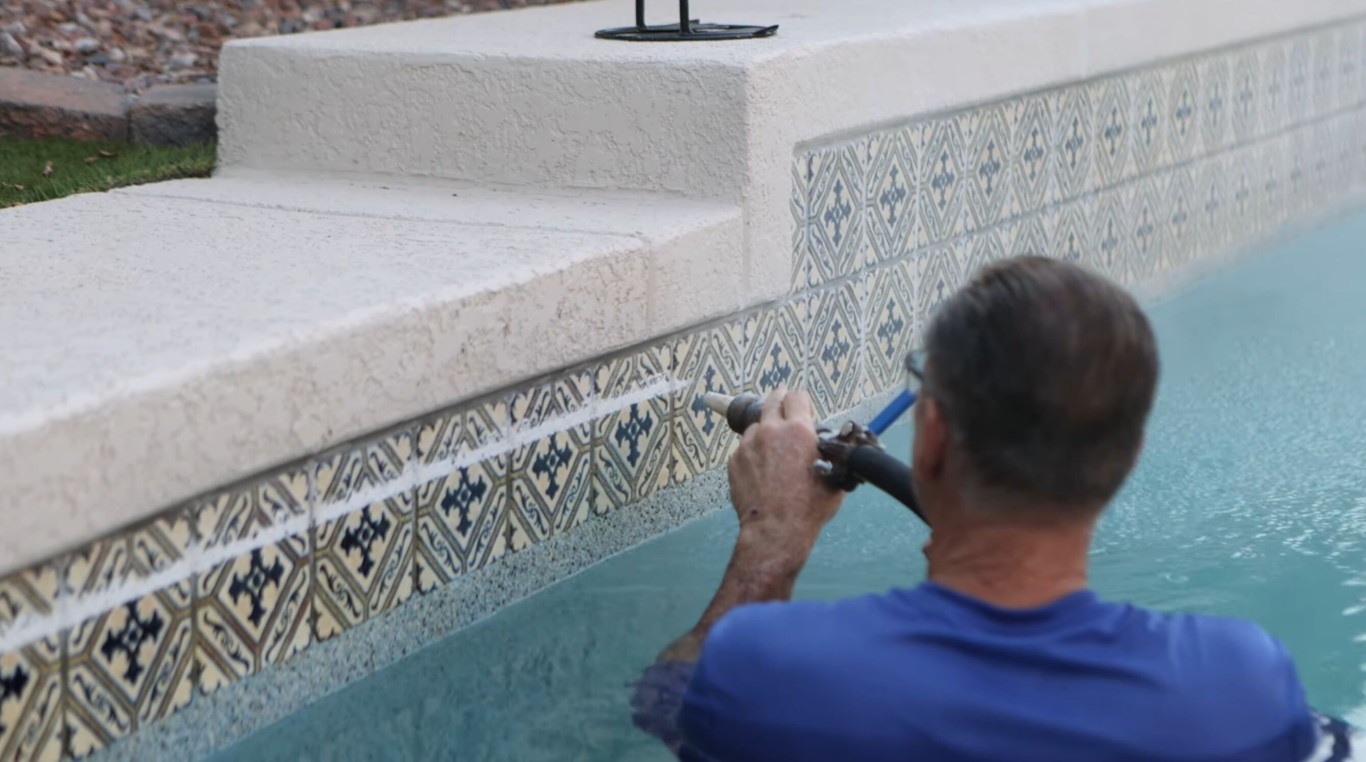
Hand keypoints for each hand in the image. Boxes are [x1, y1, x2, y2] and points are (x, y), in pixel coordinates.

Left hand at [727, 389, 845, 550]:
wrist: (776, 529)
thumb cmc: (808, 507)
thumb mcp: (835, 477)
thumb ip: (833, 454)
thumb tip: (837, 445)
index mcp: (799, 430)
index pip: (796, 396)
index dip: (800, 402)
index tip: (802, 408)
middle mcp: (771, 431)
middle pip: (773, 400)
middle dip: (780, 403)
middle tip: (785, 414)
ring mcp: (748, 444)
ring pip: (757, 427)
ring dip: (766, 434)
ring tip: (775, 456)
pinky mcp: (734, 460)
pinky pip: (744, 449)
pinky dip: (753, 455)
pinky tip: (762, 474)